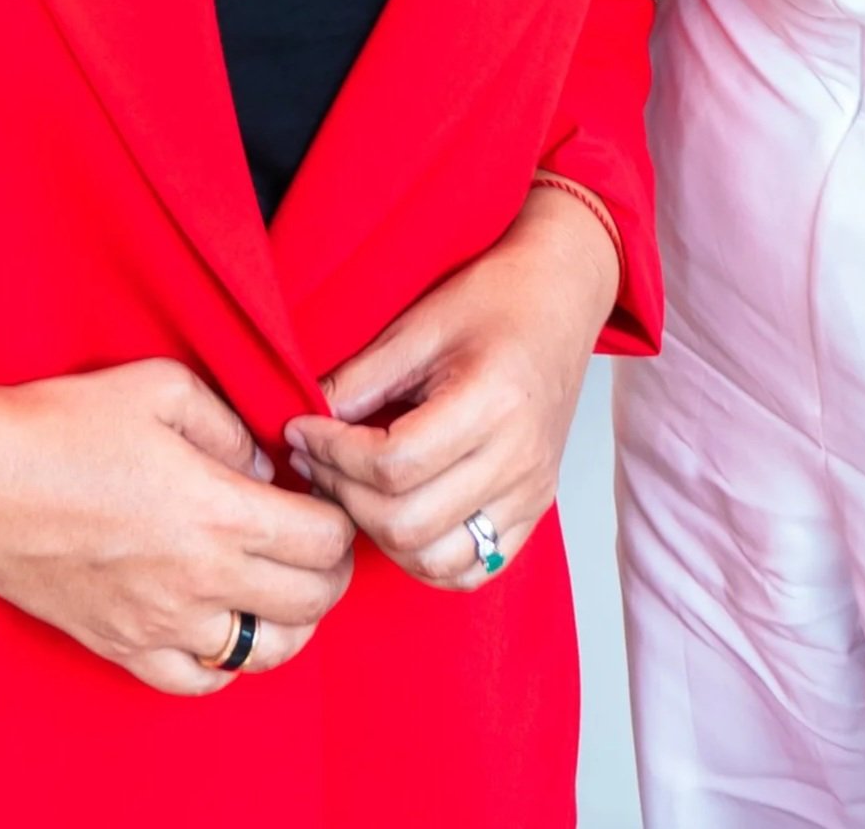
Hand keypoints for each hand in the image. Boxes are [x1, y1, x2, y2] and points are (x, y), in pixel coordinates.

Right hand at [0, 358, 354, 694]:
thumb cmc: (66, 424)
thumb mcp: (164, 388)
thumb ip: (232, 428)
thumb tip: (266, 472)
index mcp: (216, 511)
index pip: (323, 541)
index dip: (341, 518)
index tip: (326, 496)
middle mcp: (197, 580)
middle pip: (310, 602)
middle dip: (331, 569)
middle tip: (318, 538)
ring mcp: (159, 624)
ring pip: (265, 653)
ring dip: (291, 621)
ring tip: (282, 585)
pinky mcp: (121, 647)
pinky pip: (199, 683)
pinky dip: (226, 662)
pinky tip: (223, 622)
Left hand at [284, 186, 616, 588]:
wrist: (561, 296)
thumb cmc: (496, 300)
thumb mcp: (420, 326)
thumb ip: (361, 379)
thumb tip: (307, 421)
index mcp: (493, 402)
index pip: (394, 465)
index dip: (333, 455)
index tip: (303, 431)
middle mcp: (520, 458)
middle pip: (409, 522)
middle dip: (345, 496)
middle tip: (316, 462)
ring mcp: (532, 491)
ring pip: (438, 560)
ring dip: (381, 535)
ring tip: (352, 491)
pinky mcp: (535, 509)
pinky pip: (473, 569)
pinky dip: (426, 558)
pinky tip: (399, 518)